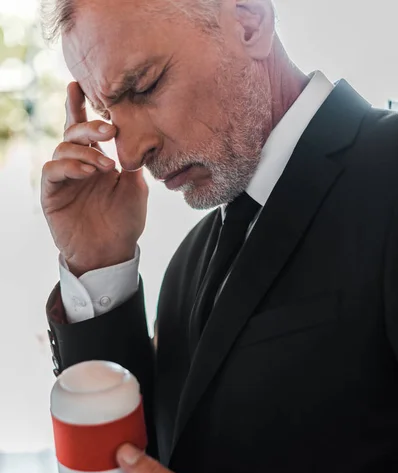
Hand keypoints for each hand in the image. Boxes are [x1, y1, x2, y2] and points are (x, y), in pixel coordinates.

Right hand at [41, 82, 147, 276]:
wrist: (110, 253)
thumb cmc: (124, 221)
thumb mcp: (136, 187)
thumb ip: (131, 160)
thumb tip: (132, 133)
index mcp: (96, 159)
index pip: (87, 128)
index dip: (81, 106)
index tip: (80, 84)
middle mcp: (77, 164)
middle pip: (74, 132)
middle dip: (90, 125)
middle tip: (109, 129)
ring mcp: (63, 178)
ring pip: (63, 147)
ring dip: (85, 151)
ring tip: (105, 166)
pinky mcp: (52, 193)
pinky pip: (53, 170)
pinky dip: (69, 166)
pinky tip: (87, 172)